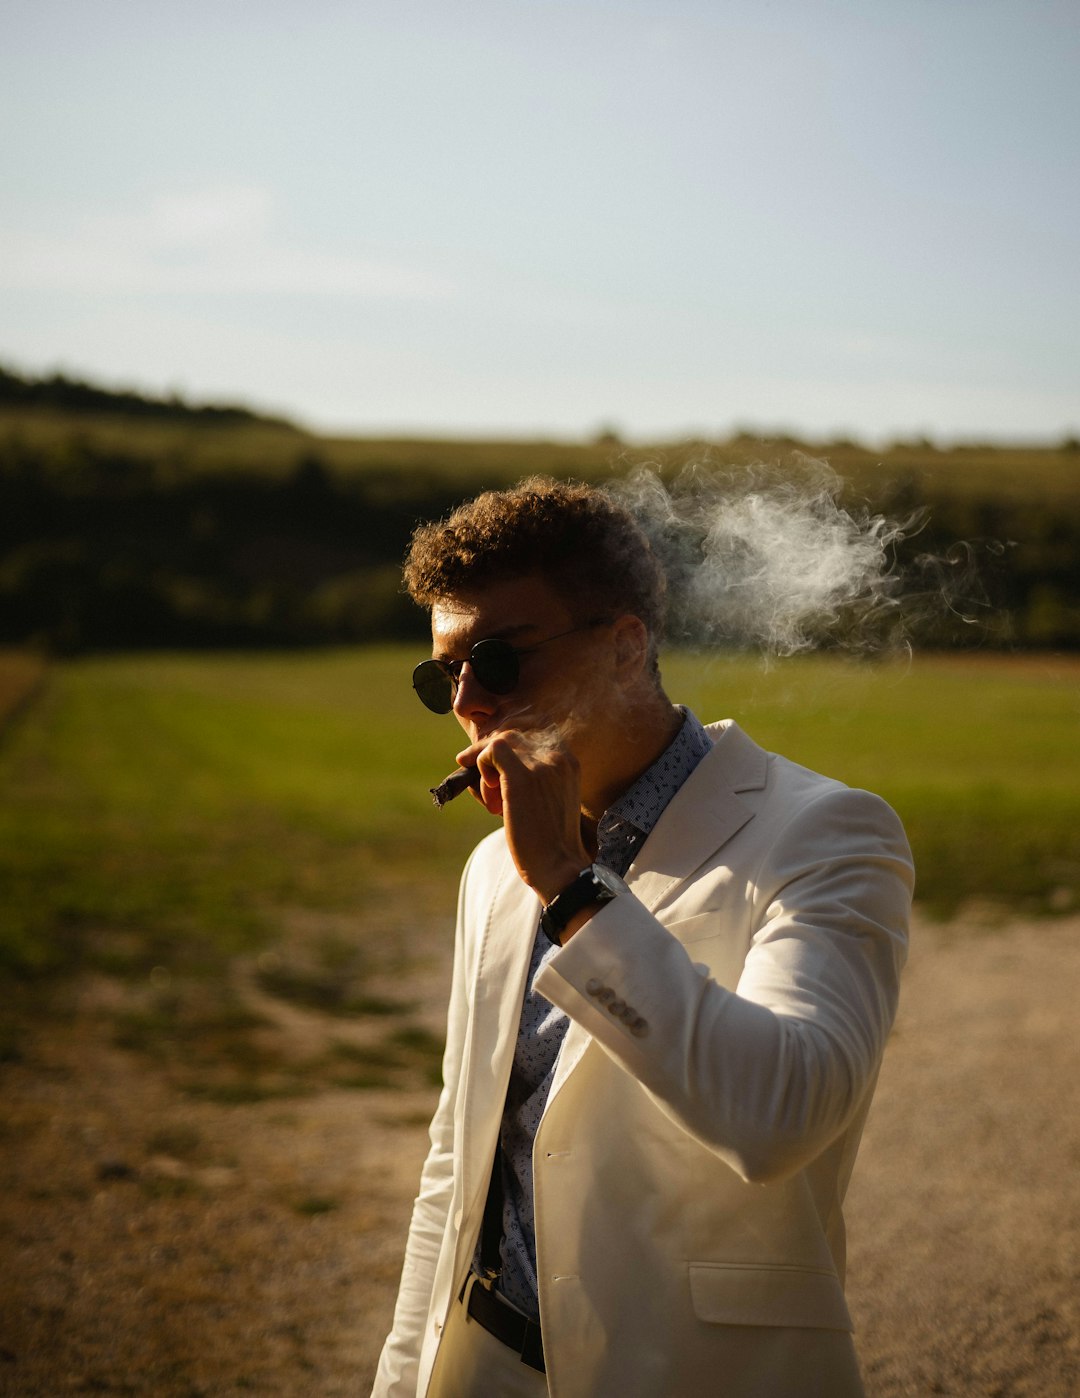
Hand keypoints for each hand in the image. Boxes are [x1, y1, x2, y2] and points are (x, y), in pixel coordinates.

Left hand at [456, 728, 589, 903]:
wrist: (560, 867)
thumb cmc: (550, 841)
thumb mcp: (549, 799)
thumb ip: (532, 777)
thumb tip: (491, 765)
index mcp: (569, 761)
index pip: (532, 734)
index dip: (509, 749)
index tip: (494, 768)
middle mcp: (558, 756)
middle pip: (514, 735)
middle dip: (492, 756)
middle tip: (485, 784)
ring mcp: (541, 764)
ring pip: (501, 741)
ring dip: (486, 764)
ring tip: (491, 799)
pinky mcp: (521, 777)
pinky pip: (492, 751)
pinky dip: (481, 765)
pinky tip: (489, 793)